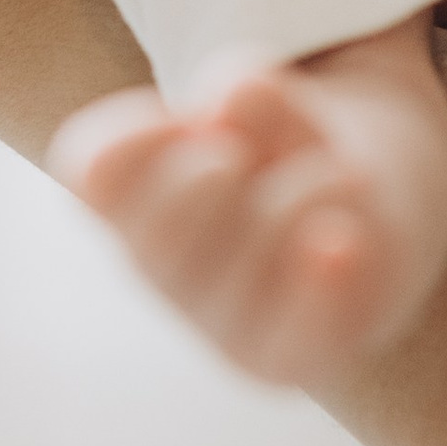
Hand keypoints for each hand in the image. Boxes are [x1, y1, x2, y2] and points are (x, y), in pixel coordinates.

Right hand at [55, 24, 446, 390]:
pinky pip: (295, 330)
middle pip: (162, 231)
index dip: (131, 137)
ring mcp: (223, 325)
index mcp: (132, 200)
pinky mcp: (288, 354)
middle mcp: (165, 272)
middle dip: (213, 174)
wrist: (354, 226)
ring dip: (303, 188)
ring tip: (334, 173)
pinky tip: (338, 242)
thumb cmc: (282, 153)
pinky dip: (319, 278)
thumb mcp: (267, 101)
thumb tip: (239, 98)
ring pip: (252, 253)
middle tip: (245, 155)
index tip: (179, 116)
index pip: (93, 171)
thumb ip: (249, 91)